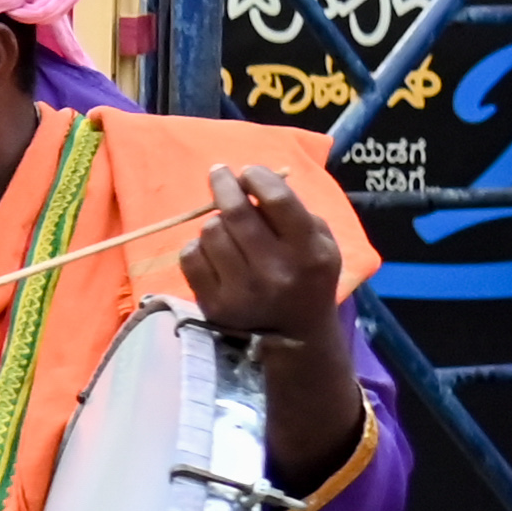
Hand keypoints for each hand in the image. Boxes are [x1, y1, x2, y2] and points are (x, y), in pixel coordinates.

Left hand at [178, 163, 345, 339]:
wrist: (295, 337)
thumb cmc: (307, 277)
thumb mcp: (320, 243)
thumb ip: (293, 210)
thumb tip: (250, 181)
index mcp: (309, 252)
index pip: (277, 200)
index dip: (258, 177)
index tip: (248, 173)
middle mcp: (275, 272)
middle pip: (236, 212)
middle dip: (224, 185)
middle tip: (220, 174)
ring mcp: (241, 291)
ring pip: (210, 231)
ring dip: (215, 222)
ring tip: (226, 228)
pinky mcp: (214, 304)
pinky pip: (191, 256)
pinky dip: (198, 247)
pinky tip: (213, 252)